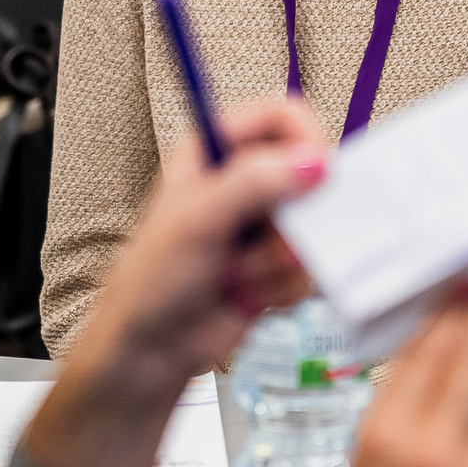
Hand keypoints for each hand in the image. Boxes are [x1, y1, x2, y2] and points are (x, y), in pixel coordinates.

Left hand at [25, 97, 325, 466]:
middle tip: (267, 240)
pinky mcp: (276, 266)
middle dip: (294, 219)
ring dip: (280, 261)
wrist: (150, 350)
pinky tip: (247, 296)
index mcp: (215, 150)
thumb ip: (254, 183)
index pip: (283, 116)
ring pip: (313, 228)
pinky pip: (310, 267)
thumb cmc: (153, 280)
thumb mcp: (198, 220)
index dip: (307, 140)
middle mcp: (243, 182)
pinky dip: (283, 287)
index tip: (318, 175)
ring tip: (237, 275)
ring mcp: (261, 226)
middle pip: (310, 175)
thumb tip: (312, 162)